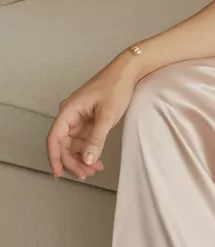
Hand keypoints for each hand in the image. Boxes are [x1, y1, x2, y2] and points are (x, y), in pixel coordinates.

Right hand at [46, 60, 136, 180]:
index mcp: (69, 111)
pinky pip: (84, 140)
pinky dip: (89, 151)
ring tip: (94, 170)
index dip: (54, 157)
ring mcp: (79, 118)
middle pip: (63, 144)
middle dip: (72, 161)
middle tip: (85, 174)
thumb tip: (87, 160)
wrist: (128, 72)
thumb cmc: (116, 86)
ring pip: (74, 145)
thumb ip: (96, 140)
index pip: (54, 138)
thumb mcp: (107, 115)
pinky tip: (97, 161)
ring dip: (81, 159)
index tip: (58, 173)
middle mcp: (70, 115)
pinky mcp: (89, 120)